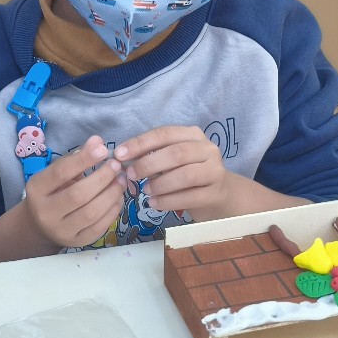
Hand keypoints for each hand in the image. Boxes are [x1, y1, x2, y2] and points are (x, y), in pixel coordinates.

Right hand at [24, 135, 124, 247]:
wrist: (40, 225)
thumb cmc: (52, 191)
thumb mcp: (57, 172)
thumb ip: (76, 157)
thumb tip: (97, 141)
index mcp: (36, 190)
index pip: (61, 173)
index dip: (84, 160)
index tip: (103, 149)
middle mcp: (45, 212)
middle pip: (78, 195)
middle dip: (102, 178)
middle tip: (116, 166)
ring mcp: (61, 231)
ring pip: (91, 212)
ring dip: (111, 193)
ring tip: (121, 180)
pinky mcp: (77, 242)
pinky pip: (100, 227)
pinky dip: (113, 210)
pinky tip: (118, 197)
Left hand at [115, 126, 233, 220]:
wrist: (218, 194)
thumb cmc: (187, 173)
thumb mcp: (171, 160)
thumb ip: (151, 156)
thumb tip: (122, 158)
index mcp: (193, 135)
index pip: (164, 134)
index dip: (140, 143)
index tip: (119, 154)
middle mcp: (207, 149)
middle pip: (176, 153)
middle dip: (148, 164)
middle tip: (130, 175)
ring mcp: (215, 171)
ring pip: (186, 175)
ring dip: (160, 184)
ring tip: (145, 191)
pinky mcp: (215, 193)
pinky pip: (190, 197)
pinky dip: (168, 201)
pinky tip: (154, 204)